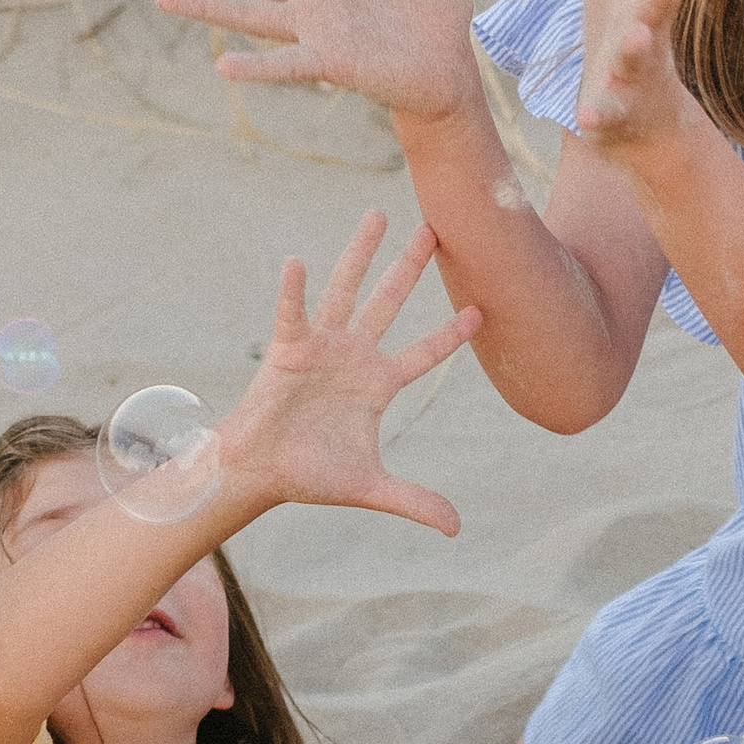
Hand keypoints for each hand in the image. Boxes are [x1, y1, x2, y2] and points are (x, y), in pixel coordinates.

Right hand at [216, 209, 479, 535]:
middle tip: (436, 229)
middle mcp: (355, 355)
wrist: (262, 473)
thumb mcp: (372, 488)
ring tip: (379, 214)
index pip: (425, 353)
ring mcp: (322, 347)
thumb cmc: (312, 474)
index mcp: (379, 383)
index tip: (481, 310)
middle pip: (391, 302)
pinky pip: (294, 313)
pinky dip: (294, 291)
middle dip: (411, 267)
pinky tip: (297, 261)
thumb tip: (456, 529)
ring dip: (362, 254)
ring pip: (347, 290)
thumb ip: (415, 501)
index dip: (450, 334)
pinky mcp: (288, 348)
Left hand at [576, 0, 701, 161]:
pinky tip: (588, 117)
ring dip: (637, 46)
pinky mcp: (615, 109)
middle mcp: (648, 23)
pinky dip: (601, 114)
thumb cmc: (625, 28)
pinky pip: (608, 111)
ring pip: (639, 55)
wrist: (639, 119)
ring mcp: (635, 69)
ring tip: (636, 36)